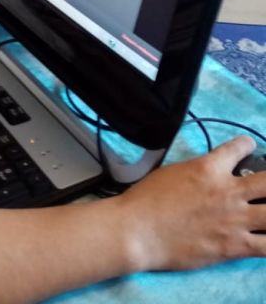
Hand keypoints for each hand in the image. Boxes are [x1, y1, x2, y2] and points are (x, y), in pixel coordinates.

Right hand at [120, 136, 265, 271]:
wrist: (139, 230)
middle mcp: (228, 191)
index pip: (239, 148)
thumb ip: (197, 172)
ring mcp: (234, 220)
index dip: (247, 146)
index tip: (249, 148)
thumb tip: (206, 176)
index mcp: (209, 168)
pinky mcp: (234, 246)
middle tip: (265, 186)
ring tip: (265, 211)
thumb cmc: (147, 199)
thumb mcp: (173, 172)